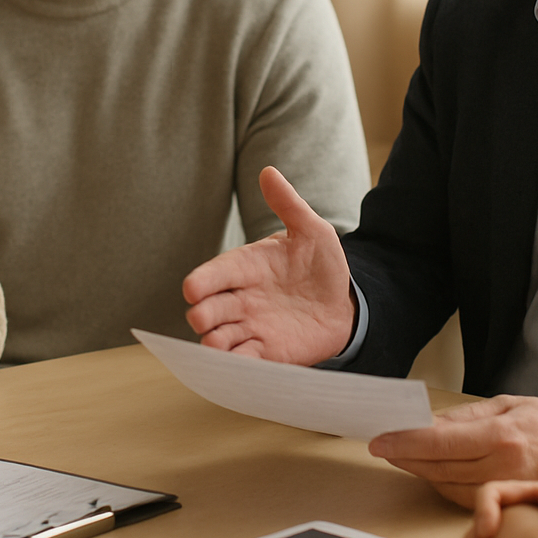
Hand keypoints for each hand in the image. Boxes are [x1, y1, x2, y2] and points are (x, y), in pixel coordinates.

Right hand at [182, 167, 354, 365]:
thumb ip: (288, 205)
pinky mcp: (265, 353)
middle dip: (203, 314)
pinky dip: (235, 365)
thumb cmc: (322, 266)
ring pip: (218, 338)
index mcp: (246, 268)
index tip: (193, 288)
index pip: (216, 274)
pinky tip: (237, 365)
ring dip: (214, 343)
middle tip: (203, 317)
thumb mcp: (312, 231)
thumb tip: (268, 171)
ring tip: (216, 345)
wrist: (345, 305)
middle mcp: (241, 299)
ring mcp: (250, 327)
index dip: (202, 281)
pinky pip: (242, 362)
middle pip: (209, 309)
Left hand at [369, 395, 537, 507]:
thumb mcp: (506, 404)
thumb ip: (464, 417)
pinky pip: (464, 498)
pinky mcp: (509, 503)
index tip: (381, 439)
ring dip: (421, 472)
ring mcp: (507, 489)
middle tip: (384, 445)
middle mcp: (503, 466)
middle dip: (406, 457)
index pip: (440, 443)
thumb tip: (427, 423)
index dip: (405, 442)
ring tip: (403, 455)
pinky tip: (431, 470)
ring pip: (447, 486)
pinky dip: (442, 484)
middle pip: (439, 468)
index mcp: (501, 436)